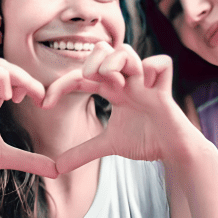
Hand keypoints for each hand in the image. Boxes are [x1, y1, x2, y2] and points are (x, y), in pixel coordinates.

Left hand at [42, 43, 189, 173]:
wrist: (172, 151)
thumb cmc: (145, 140)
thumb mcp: (108, 145)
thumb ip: (83, 152)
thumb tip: (57, 168)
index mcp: (111, 90)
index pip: (81, 76)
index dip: (60, 86)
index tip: (44, 104)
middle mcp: (126, 81)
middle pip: (104, 50)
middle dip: (90, 60)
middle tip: (87, 80)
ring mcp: (144, 83)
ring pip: (127, 52)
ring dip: (115, 61)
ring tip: (111, 80)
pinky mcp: (164, 90)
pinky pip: (161, 63)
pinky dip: (152, 68)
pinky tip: (145, 85)